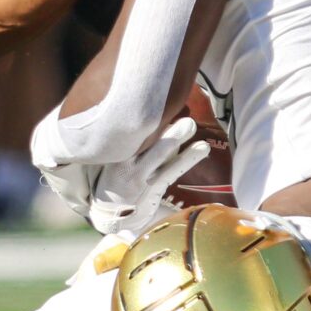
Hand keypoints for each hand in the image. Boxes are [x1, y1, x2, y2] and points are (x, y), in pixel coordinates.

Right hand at [38, 115, 212, 236]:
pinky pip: (171, 170)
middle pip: (143, 136)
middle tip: (173, 103)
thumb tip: (151, 109)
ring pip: (159, 153)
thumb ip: (133, 138)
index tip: (153, 95)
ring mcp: (138, 175)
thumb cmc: (114, 177)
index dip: (141, 112)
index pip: (128, 127)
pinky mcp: (152, 187)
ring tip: (190, 123)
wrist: (108, 215)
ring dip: (175, 137)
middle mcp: (124, 160)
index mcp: (112, 149)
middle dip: (158, 120)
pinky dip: (188, 158)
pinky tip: (202, 147)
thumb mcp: (112, 156)